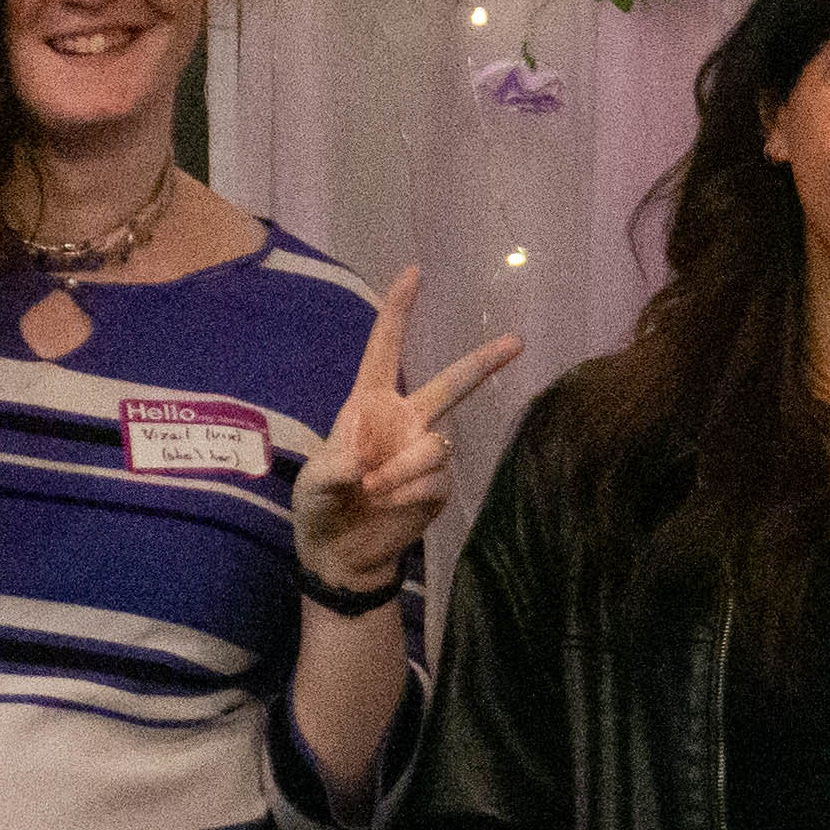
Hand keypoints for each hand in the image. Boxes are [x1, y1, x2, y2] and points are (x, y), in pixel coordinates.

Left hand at [297, 269, 520, 594]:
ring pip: (436, 443)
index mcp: (367, 406)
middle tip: (517, 341)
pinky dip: (408, 493)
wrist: (341, 556)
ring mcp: (425, 451)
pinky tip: (389, 506)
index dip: (398, 312)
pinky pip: (437, 478)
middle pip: (450, 382)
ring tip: (373, 490)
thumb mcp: (313, 484)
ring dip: (402, 469)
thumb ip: (335, 467)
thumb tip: (368, 461)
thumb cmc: (320, 508)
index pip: (384, 351)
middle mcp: (404, 420)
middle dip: (483, 362)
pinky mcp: (438, 485)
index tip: (413, 273)